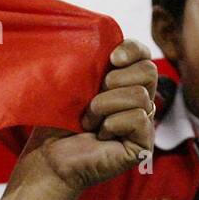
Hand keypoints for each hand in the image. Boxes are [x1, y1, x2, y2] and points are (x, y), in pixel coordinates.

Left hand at [22, 40, 156, 194]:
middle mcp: (140, 102)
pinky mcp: (143, 146)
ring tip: (89, 120)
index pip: (143, 55)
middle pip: (149, 71)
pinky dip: (113, 124)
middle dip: (116, 80)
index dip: (133, 50)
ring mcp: (143, 125)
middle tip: (92, 98)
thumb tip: (110, 44)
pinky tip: (101, 135)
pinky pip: (139, 119)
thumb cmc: (58, 121)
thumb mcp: (76, 83)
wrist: (49, 155)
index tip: (111, 58)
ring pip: (140, 96)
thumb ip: (95, 63)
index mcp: (125, 83)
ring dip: (106, 106)